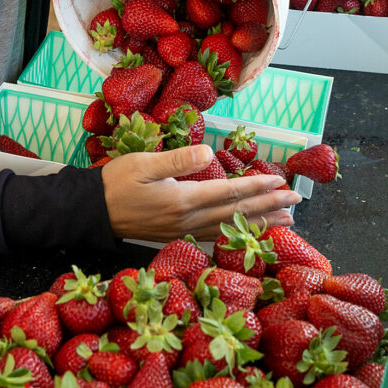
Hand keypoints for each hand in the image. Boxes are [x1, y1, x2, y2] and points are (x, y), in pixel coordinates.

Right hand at [101, 145, 301, 241]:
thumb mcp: (142, 164)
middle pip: (236, 213)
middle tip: (296, 202)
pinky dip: (238, 232)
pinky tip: (249, 230)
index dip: (256, 186)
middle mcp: (187, 220)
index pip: (228, 192)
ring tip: (287, 220)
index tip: (280, 181)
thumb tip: (209, 153)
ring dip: (260, 222)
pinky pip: (217, 234)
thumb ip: (177, 160)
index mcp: (182, 200)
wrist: (92, 212)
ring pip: (230, 226)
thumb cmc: (114, 183)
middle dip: (269, 206)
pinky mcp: (178, 234)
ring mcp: (183, 230)